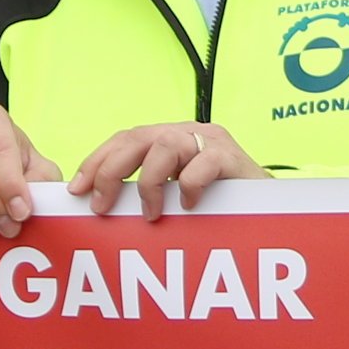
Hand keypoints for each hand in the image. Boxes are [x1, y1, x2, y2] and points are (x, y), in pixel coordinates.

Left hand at [72, 122, 261, 218]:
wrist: (273, 212)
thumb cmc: (219, 208)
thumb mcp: (174, 198)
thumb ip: (146, 194)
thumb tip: (98, 208)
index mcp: (169, 140)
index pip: (124, 140)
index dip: (96, 161)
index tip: (75, 190)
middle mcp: (188, 133)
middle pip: (136, 138)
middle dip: (110, 171)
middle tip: (100, 206)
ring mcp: (212, 142)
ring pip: (164, 146)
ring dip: (148, 183)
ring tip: (150, 214)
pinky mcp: (234, 157)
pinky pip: (203, 164)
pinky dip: (188, 186)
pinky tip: (187, 205)